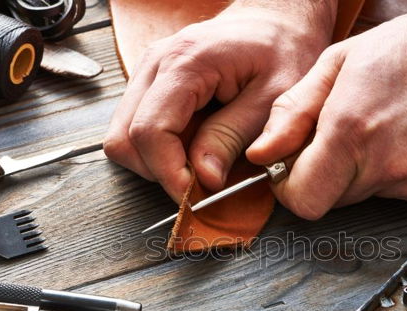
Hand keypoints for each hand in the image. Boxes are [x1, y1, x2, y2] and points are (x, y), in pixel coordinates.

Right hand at [104, 1, 335, 202]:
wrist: (276, 20)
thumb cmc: (282, 50)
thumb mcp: (274, 98)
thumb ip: (234, 136)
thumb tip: (204, 177)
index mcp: (185, 62)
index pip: (149, 131)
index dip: (168, 173)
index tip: (194, 195)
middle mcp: (155, 64)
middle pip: (124, 139)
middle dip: (159, 171)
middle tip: (198, 183)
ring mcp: (149, 73)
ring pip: (124, 138)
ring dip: (157, 162)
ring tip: (198, 162)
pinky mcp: (152, 85)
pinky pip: (138, 129)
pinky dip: (160, 150)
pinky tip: (193, 146)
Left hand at [246, 2, 406, 219]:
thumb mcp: (337, 63)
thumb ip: (292, 113)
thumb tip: (262, 153)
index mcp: (351, 130)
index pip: (302, 200)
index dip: (289, 187)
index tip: (291, 170)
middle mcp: (384, 164)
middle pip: (328, 200)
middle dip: (323, 174)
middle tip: (340, 136)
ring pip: (360, 197)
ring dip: (357, 172)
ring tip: (379, 128)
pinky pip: (393, 194)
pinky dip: (389, 173)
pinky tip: (404, 138)